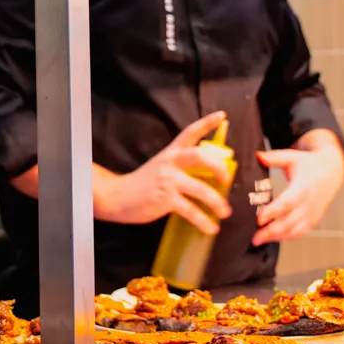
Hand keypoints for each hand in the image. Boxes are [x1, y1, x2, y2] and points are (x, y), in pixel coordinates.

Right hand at [96, 111, 232, 229]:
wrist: (117, 196)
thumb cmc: (142, 184)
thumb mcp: (160, 167)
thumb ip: (181, 168)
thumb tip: (209, 179)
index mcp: (171, 152)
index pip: (190, 132)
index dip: (207, 123)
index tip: (222, 116)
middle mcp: (170, 162)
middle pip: (200, 156)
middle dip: (220, 168)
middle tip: (226, 180)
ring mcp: (168, 180)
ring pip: (202, 189)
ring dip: (217, 203)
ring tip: (224, 212)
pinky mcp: (165, 199)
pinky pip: (191, 211)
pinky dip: (204, 221)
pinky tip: (210, 228)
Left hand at [253, 129, 343, 243]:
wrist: (331, 171)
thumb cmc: (308, 164)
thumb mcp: (292, 157)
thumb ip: (274, 158)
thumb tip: (257, 155)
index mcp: (303, 187)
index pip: (287, 202)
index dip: (274, 212)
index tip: (259, 219)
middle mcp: (309, 203)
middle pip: (290, 222)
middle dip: (271, 232)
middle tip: (254, 238)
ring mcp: (313, 213)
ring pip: (296, 231)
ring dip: (278, 238)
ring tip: (259, 241)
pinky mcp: (314, 219)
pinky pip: (301, 232)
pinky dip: (287, 237)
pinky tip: (273, 238)